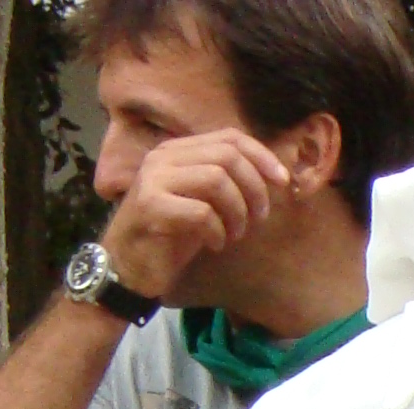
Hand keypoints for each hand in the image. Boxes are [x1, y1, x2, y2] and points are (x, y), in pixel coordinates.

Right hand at [102, 129, 293, 303]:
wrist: (130, 266)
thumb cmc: (172, 236)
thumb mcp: (204, 203)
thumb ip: (227, 183)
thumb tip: (274, 176)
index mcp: (179, 151)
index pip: (230, 137)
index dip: (262, 156)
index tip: (283, 182)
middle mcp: (164, 157)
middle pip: (228, 156)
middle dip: (254, 189)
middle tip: (258, 218)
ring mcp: (154, 179)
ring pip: (217, 180)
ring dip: (238, 213)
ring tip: (234, 234)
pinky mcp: (150, 206)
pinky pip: (202, 212)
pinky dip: (218, 232)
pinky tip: (214, 244)